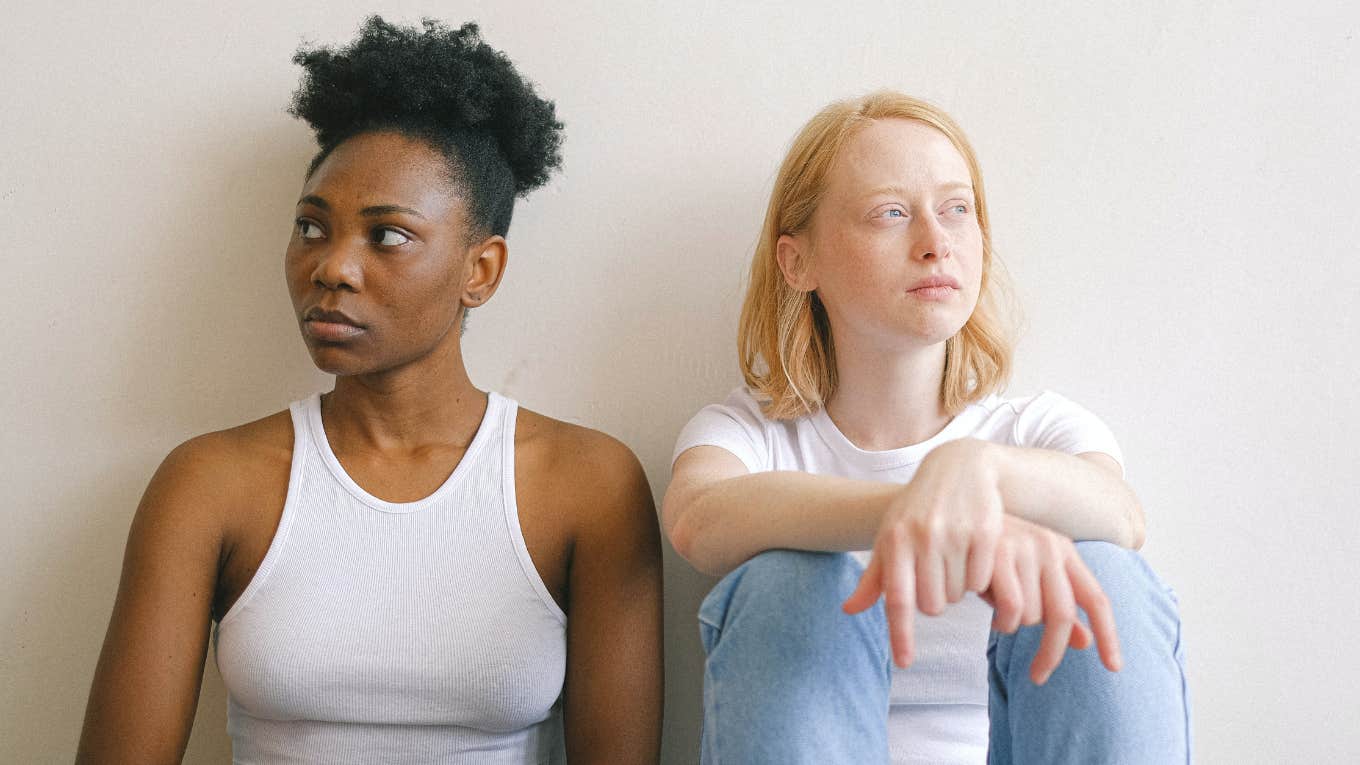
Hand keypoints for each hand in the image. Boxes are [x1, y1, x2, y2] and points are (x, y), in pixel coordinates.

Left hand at [841, 440, 1121, 683]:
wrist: (958, 469)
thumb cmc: (917, 510)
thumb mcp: (891, 537)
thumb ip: (875, 578)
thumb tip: (850, 611)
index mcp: (894, 540)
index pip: (897, 599)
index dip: (901, 634)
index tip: (904, 663)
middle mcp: (923, 536)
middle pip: (933, 604)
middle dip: (936, 598)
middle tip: (938, 575)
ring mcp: (955, 533)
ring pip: (959, 594)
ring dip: (958, 587)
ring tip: (955, 560)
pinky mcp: (986, 532)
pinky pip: (984, 580)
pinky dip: (980, 577)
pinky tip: (974, 556)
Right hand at [978, 514, 1120, 683]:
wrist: (954, 513)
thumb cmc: (992, 556)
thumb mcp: (1028, 580)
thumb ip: (1055, 607)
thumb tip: (1085, 642)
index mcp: (1063, 551)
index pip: (1096, 599)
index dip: (1109, 635)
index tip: (1114, 667)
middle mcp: (1049, 547)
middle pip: (1063, 615)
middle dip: (1051, 653)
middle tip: (1038, 677)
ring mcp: (1024, 548)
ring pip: (1031, 615)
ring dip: (1013, 626)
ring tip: (999, 614)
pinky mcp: (997, 554)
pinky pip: (1010, 608)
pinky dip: (1000, 621)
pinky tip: (990, 613)